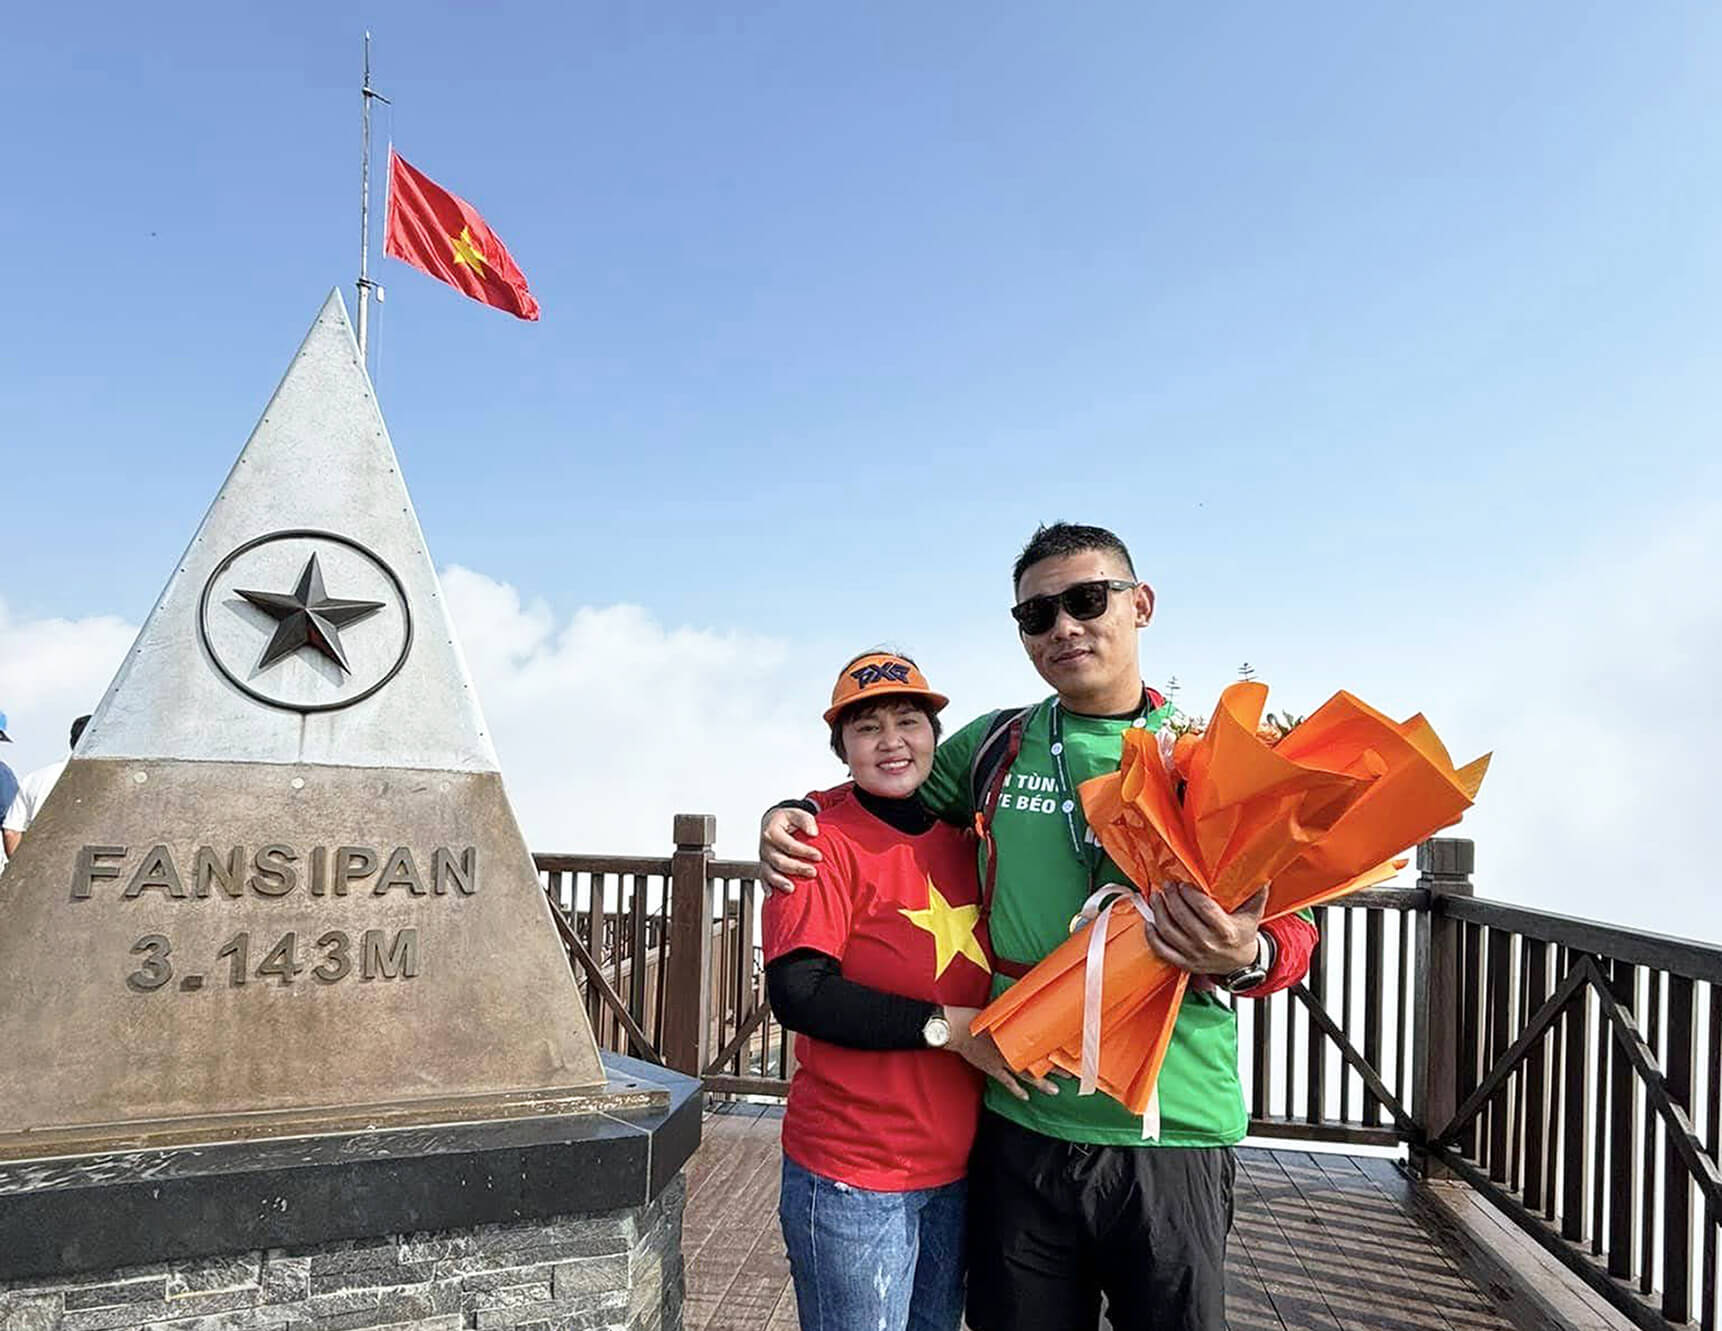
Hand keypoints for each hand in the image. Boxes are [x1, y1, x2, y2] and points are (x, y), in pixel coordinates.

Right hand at [759, 806, 821, 892]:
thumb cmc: (786, 819)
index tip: (819, 856)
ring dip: (780, 882)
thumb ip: (805, 820)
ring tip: (792, 889)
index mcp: (771, 832)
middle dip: (797, 868)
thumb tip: (813, 832)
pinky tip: (772, 895)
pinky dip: (766, 887)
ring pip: (769, 873)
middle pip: (780, 861)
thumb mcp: (795, 813)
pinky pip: (762, 878)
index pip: (789, 845)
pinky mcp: (763, 866)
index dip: (804, 851)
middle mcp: (765, 847)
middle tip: (813, 872)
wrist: (771, 822)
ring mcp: (763, 858)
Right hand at [942, 1006, 1059, 1101]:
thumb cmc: (975, 1017)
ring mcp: (1002, 1060)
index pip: (1039, 1042)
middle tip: (1070, 1073)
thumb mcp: (998, 1012)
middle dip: (1054, 1068)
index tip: (1069, 1050)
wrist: (955, 1028)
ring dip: (1041, 1082)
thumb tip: (1029, 1009)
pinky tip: (1026, 1097)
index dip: (1054, 1047)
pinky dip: (1017, 1090)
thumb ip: (1013, 1015)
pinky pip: (1007, 1082)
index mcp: (1014, 1033)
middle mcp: (1010, 1048)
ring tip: (1055, 1090)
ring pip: (1026, 1074)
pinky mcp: (992, 1068)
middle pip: (1037, 1060)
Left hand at [1144, 883, 1267, 977]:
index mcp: (1226, 930)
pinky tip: (1150, 922)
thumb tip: (1260, 874)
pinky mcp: (1185, 964)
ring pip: (1168, 931)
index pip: (1203, 908)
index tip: (1183, 884)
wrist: (1241, 963)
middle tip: (1168, 886)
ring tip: (1157, 897)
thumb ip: (1256, 893)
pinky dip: (1152, 936)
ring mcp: (1195, 955)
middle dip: (1171, 898)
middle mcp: (1208, 943)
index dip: (1189, 894)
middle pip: (1182, 917)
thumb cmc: (1243, 934)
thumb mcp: (1253, 913)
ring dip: (1158, 911)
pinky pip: (1162, 950)